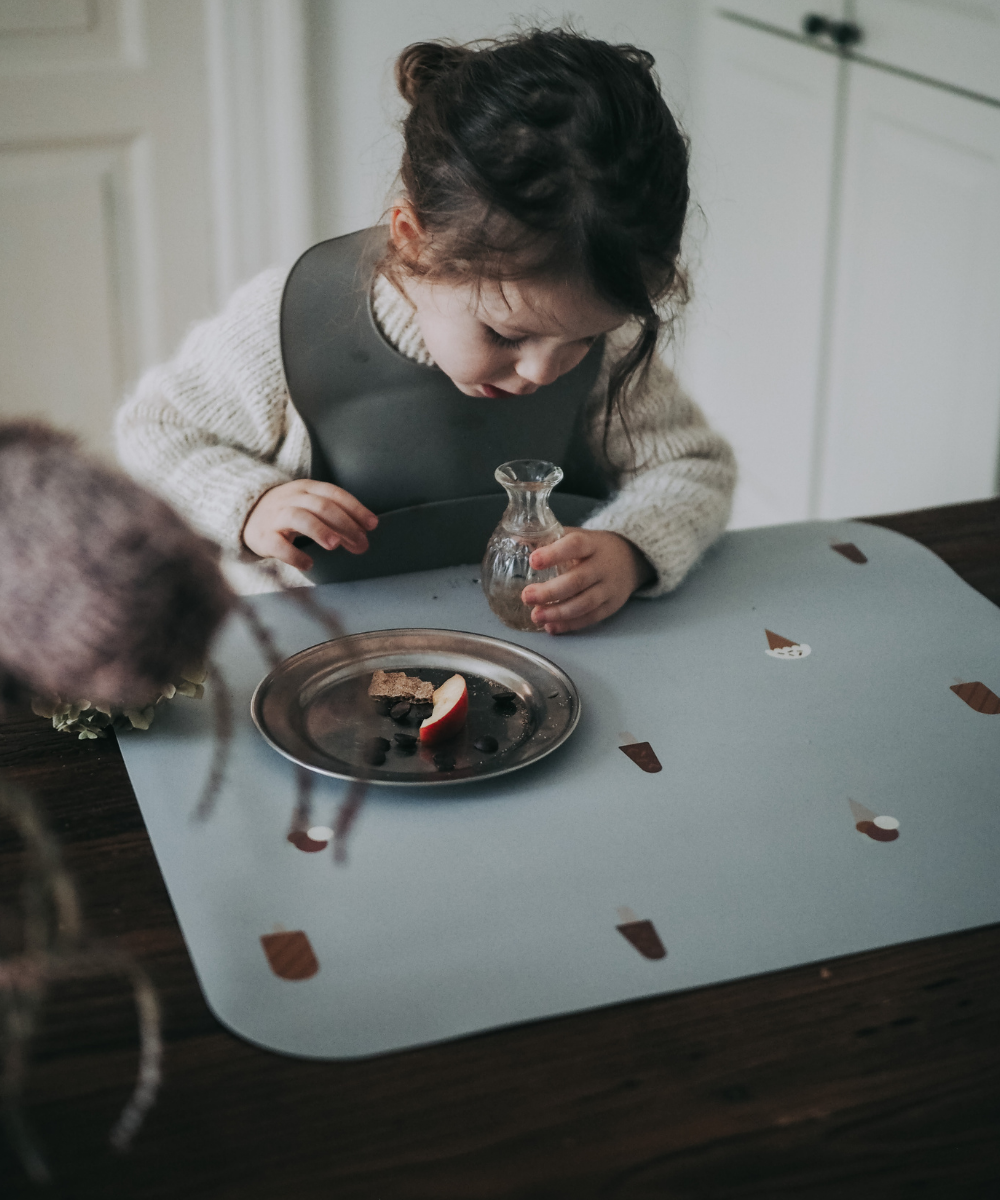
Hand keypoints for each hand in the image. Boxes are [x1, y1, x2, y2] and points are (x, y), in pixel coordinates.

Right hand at [242, 480, 377, 571]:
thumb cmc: (288, 514)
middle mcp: (290, 498)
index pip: (333, 494)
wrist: (246, 515)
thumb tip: (364, 538)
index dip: (355, 508)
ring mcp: (275, 516)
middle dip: (344, 524)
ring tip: (335, 545)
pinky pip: (277, 545)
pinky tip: (308, 564)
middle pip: (320, 506)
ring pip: (298, 517)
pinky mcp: (262, 536)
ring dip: (319, 530)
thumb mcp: (311, 507)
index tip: (372, 525)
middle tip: (361, 543)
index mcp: (306, 488)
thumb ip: (336, 520)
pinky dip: (294, 554)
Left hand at [520, 529, 653, 633]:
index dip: (554, 554)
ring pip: (584, 604)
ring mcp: (609, 588)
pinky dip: (569, 624)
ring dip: (558, 612)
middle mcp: (603, 566)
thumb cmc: (594, 548)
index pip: (575, 546)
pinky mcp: (611, 606)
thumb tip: (516, 539)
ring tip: (535, 615)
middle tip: (526, 596)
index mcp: (593, 544)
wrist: (631, 560)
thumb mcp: (578, 536)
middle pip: (578, 581)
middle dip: (550, 592)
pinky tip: (551, 626)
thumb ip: (550, 538)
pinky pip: (590, 618)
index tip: (533, 561)